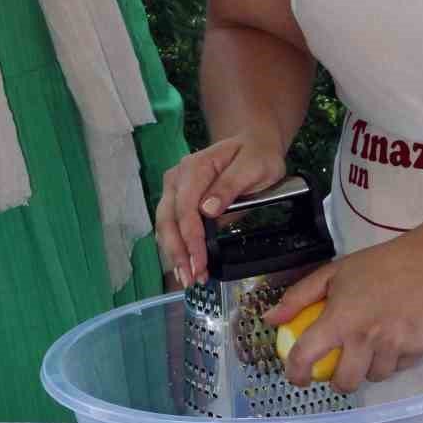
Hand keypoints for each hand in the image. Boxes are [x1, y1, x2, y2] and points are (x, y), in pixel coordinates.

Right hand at [156, 135, 286, 286]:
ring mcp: (175, 189)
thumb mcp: (254, 166)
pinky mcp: (178, 201)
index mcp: (194, 168)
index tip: (199, 262)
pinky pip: (172, 226)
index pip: (185, 207)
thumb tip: (207, 209)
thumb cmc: (256, 155)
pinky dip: (177, 247)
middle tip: (191, 278)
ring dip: (174, 253)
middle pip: (168, 219)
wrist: (253, 144)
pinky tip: (187, 265)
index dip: (190, 237)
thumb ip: (231, 185)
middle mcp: (178, 178)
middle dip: (178, 251)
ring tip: (189, 278)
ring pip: (165, 225)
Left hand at [264, 242, 422, 392]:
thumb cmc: (375, 267)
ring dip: (367, 369)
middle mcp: (367, 338)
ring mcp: (394, 347)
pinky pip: (398, 367)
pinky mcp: (418, 351)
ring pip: (374, 377)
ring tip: (370, 349)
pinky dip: (391, 360)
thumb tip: (270, 319)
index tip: (297, 378)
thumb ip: (298, 297)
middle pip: (346, 382)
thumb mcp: (332, 273)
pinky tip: (393, 339)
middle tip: (339, 372)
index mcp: (341, 319)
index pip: (307, 355)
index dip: (296, 373)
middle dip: (338, 383)